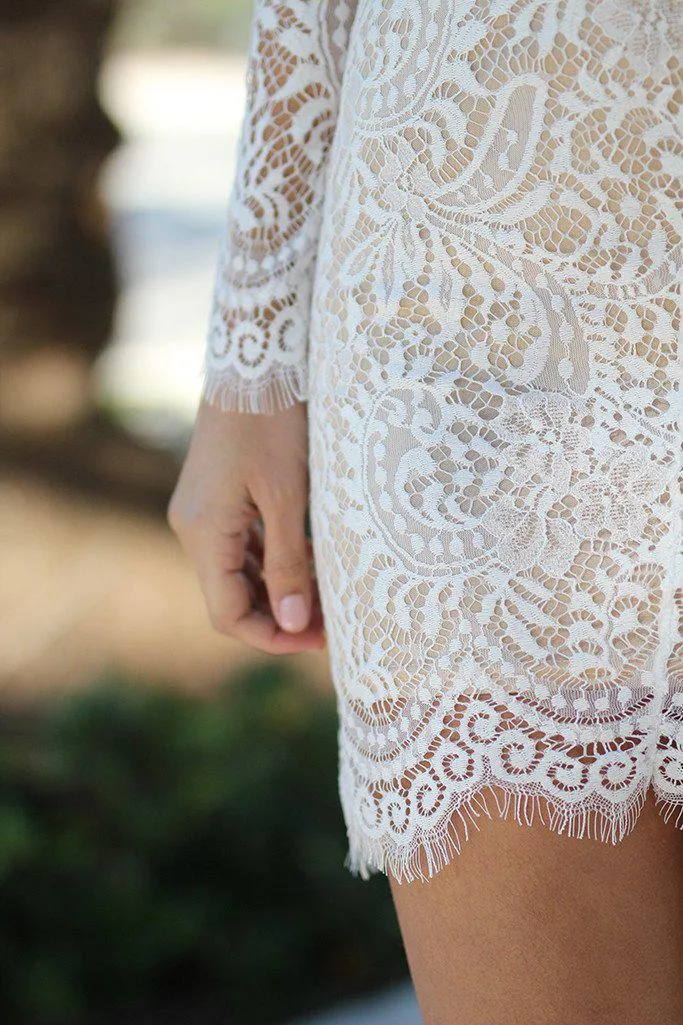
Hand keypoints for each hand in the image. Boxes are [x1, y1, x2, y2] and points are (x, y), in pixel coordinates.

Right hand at [167, 398, 325, 653]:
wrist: (254, 363)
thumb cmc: (273, 426)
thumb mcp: (288, 498)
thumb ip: (288, 564)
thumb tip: (294, 622)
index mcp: (203, 534)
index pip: (228, 614)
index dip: (272, 637)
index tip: (319, 640)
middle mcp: (193, 529)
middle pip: (232, 597)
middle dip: (280, 615)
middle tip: (332, 622)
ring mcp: (201, 513)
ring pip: (238, 573)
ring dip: (279, 589)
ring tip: (329, 594)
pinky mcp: (215, 499)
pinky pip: (241, 546)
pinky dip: (272, 561)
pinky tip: (310, 559)